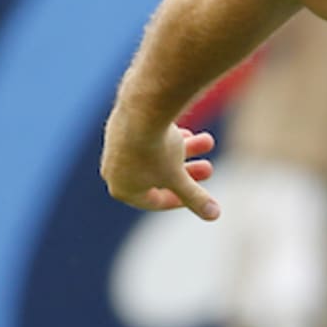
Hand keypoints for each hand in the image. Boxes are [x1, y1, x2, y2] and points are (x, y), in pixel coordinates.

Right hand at [100, 122, 219, 220]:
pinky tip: (186, 133)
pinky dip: (168, 138)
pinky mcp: (120, 126)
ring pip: (156, 154)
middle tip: (209, 167)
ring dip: (184, 151)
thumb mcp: (180, 178)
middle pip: (157, 176)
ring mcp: (115, 147)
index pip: (154, 201)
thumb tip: (214, 215)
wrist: (141, 111)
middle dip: (187, 172)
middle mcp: (113, 171)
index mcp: (122, 189)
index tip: (200, 193)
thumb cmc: (158, 151)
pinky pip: (147, 137)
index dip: (181, 199)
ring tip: (208, 141)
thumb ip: (195, 198)